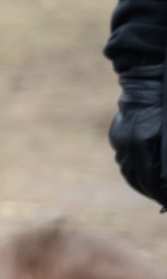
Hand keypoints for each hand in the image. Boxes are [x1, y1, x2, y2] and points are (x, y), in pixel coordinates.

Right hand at [110, 66, 166, 205]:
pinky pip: (125, 158)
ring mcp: (119, 138)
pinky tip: (146, 171)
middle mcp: (125, 144)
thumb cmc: (165, 103)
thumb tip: (165, 177)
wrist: (148, 76)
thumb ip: (165, 158)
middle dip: (151, 192)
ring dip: (142, 183)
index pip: (150, 181)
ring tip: (156, 190)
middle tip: (164, 202)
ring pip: (127, 170)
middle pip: (135, 179)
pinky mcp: (118, 133)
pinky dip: (135, 169)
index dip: (161, 195)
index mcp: (140, 144)